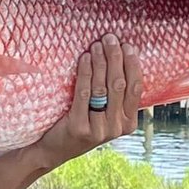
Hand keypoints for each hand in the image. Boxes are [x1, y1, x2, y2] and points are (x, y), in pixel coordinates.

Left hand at [30, 34, 143, 167]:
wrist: (53, 149)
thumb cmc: (81, 124)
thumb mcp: (104, 116)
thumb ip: (115, 97)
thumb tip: (122, 58)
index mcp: (128, 123)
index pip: (135, 88)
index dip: (132, 64)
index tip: (127, 45)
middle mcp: (116, 128)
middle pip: (119, 85)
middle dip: (115, 57)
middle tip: (109, 38)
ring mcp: (99, 130)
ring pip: (103, 88)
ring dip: (100, 62)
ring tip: (96, 45)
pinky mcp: (80, 127)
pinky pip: (84, 94)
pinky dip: (86, 73)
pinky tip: (85, 59)